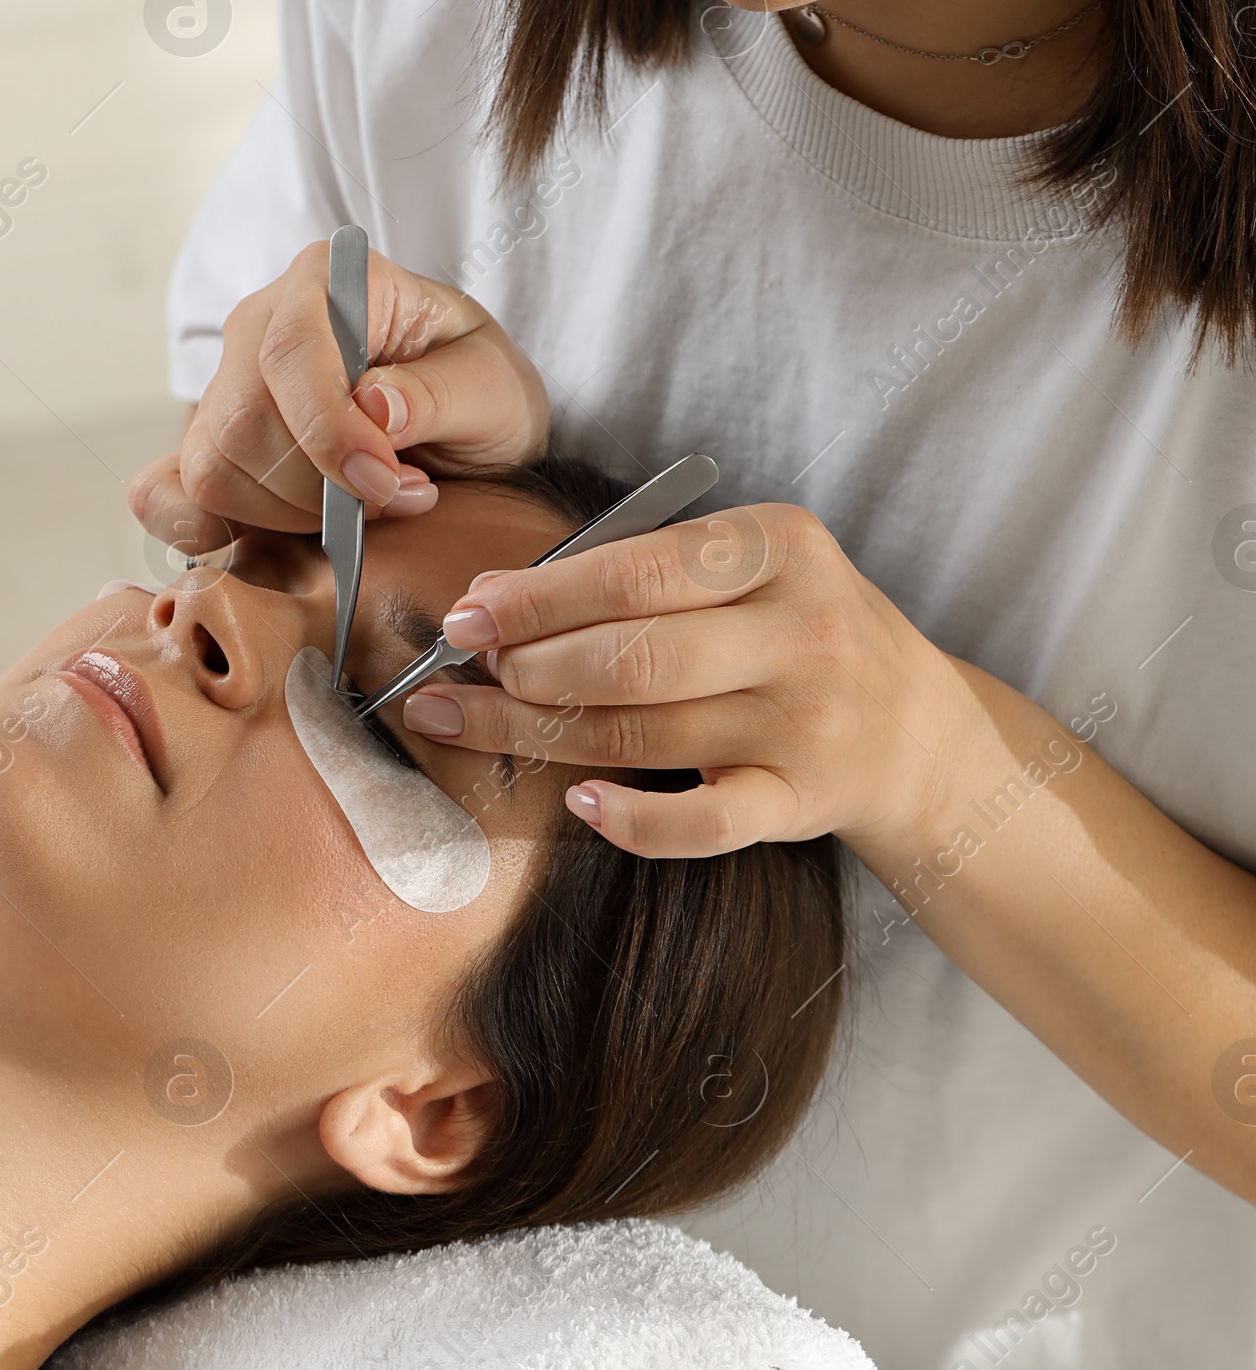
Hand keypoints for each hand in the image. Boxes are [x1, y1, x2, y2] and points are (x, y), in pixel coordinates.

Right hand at [128, 243, 550, 556]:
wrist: (465, 422)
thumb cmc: (476, 387)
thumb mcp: (493, 385)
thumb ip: (440, 393)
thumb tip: (373, 408)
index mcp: (330, 281)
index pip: (289, 349)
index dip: (328, 429)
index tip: (385, 481)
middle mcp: (261, 323)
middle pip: (241, 418)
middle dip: (319, 486)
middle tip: (400, 498)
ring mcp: (228, 383)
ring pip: (211, 466)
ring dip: (290, 514)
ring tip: (367, 510)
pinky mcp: (213, 444)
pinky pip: (165, 491)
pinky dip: (199, 527)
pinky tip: (265, 540)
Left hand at [401, 504, 968, 861]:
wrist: (911, 724)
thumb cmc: (797, 626)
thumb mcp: (752, 565)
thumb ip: (647, 570)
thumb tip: (501, 600)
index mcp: (782, 545)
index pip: (637, 571)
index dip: (539, 597)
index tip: (467, 611)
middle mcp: (802, 630)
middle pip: (636, 656)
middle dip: (530, 665)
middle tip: (458, 669)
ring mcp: (806, 722)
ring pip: (645, 736)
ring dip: (538, 733)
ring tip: (465, 720)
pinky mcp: (803, 801)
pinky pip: (704, 824)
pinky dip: (634, 821)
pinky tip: (578, 802)